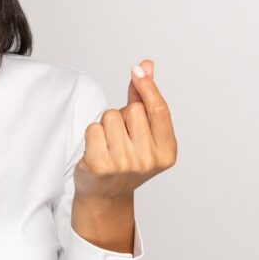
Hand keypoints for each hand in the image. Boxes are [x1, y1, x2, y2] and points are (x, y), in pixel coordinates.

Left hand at [73, 59, 177, 202]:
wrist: (105, 194)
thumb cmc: (125, 159)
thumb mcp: (142, 132)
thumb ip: (144, 98)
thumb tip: (146, 65)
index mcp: (167, 153)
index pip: (159, 111)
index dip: (148, 87)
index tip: (137, 70)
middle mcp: (148, 161)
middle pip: (132, 110)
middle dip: (123, 115)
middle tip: (121, 137)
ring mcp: (124, 165)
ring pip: (110, 117)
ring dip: (105, 125)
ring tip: (108, 145)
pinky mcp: (99, 166)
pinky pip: (93, 128)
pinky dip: (91, 134)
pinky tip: (96, 151)